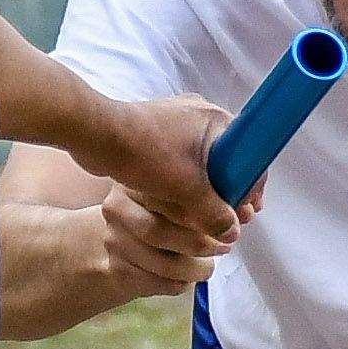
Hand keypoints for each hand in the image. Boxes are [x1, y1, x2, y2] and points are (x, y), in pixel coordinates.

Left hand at [75, 90, 239, 290]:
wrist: (97, 135)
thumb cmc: (145, 154)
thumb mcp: (186, 189)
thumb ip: (214, 213)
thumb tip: (232, 233)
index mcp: (216, 120)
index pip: (249, 155)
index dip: (250, 187)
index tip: (246, 213)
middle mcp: (201, 115)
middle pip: (227, 160)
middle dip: (226, 192)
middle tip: (224, 220)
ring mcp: (178, 121)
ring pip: (202, 162)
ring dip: (204, 189)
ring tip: (200, 216)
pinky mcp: (157, 131)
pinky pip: (180, 159)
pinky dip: (182, 180)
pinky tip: (177, 202)